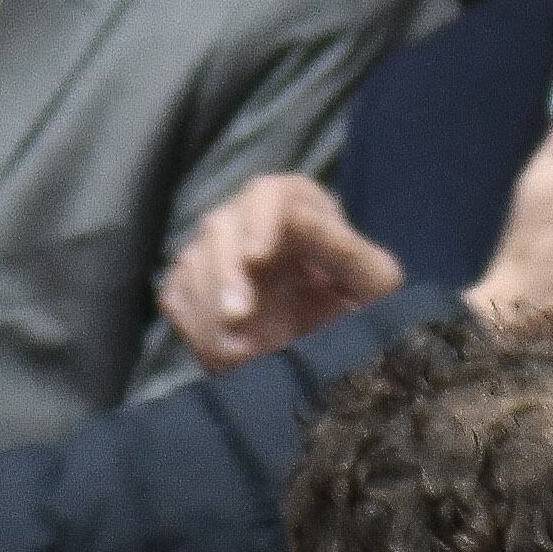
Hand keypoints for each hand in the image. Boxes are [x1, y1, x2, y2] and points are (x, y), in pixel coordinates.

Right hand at [159, 176, 404, 374]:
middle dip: (225, 274)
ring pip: (192, 263)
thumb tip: (301, 219)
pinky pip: (177, 298)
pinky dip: (198, 328)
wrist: (340, 352)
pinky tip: (227, 355)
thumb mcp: (375, 281)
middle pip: (221, 226)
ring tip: (247, 354)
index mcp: (300, 204)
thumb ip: (346, 249)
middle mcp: (252, 219)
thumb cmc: (367, 307)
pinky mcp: (196, 287)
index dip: (259, 223)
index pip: (269, 196)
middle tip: (238, 319)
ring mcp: (219, 252)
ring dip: (213, 311)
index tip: (256, 258)